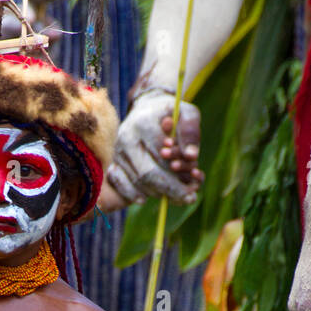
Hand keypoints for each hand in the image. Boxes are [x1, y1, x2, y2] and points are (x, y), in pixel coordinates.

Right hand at [107, 90, 202, 205]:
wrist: (147, 110)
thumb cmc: (170, 114)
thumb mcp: (186, 113)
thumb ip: (191, 131)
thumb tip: (191, 156)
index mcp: (143, 123)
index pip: (161, 154)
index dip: (179, 169)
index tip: (196, 175)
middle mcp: (126, 138)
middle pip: (147, 173)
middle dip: (171, 188)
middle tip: (191, 198)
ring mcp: (118, 152)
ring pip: (138, 182)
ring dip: (159, 192)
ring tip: (179, 194)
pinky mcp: (114, 162)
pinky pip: (119, 183)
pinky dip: (131, 194)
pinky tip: (144, 200)